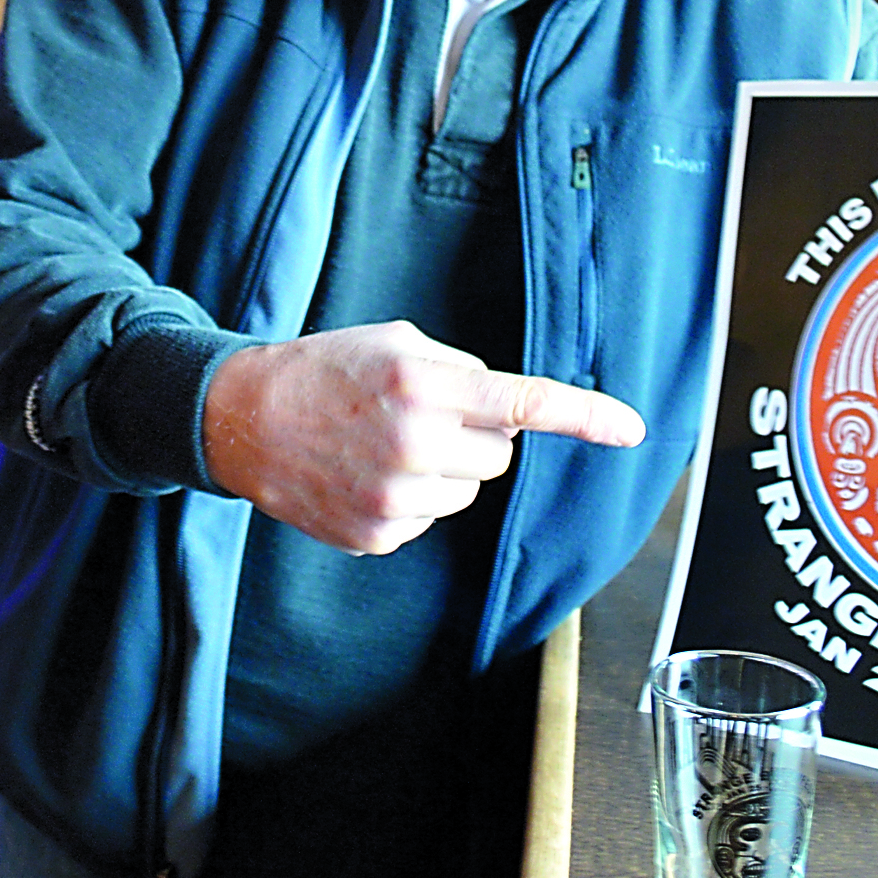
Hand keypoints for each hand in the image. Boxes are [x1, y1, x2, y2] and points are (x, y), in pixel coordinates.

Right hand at [203, 320, 644, 553]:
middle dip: (476, 433)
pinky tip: (368, 474)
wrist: (246, 419)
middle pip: (501, 453)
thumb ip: (464, 371)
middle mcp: (415, 445)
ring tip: (387, 443)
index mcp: (425, 386)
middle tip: (423, 415)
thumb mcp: (399, 342)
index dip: (584, 416)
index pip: (524, 403)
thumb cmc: (330, 370)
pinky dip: (414, 497)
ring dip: (447, 467)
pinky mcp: (378, 535)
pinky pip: (432, 517)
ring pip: (470, 489)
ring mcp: (396, 497)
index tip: (632, 429)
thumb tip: (513, 414)